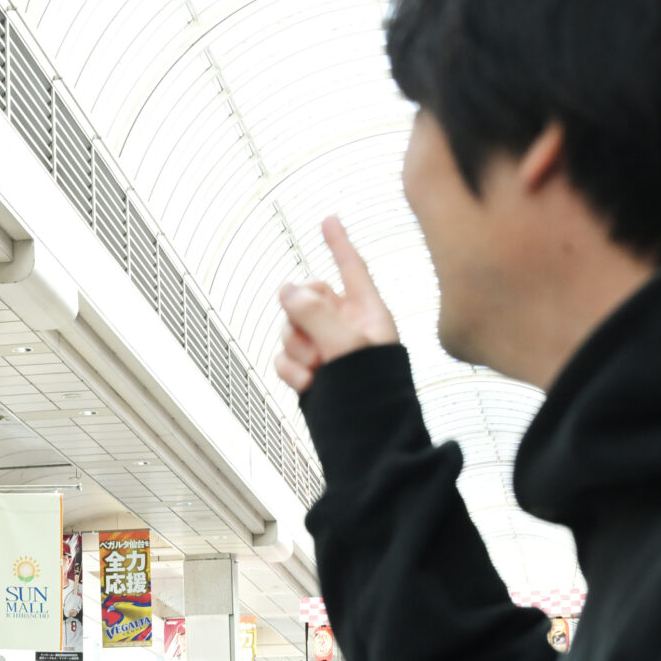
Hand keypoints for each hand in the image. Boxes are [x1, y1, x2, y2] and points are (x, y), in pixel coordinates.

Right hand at [276, 216, 398, 390]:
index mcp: (368, 313)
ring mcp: (326, 351)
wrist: (369, 441)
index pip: (352, 269)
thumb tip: (285, 289)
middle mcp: (346, 328)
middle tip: (310, 338)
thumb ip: (314, 313)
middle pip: (308, 299)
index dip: (339, 243)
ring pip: (291, 330)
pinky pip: (286, 358)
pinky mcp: (310, 373)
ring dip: (295, 348)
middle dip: (301, 317)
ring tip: (314, 369)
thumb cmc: (375, 394)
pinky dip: (290, 370)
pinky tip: (307, 384)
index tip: (329, 219)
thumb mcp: (347, 346)